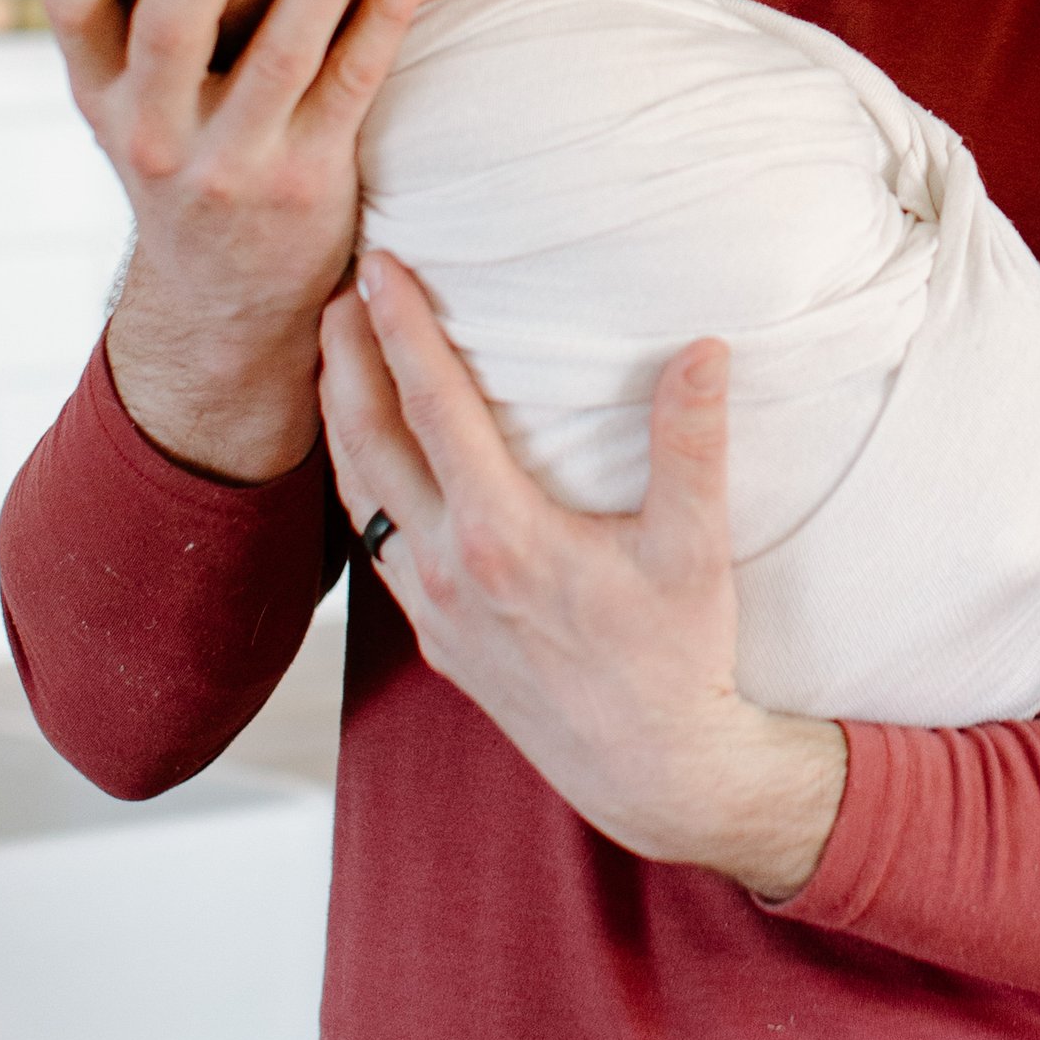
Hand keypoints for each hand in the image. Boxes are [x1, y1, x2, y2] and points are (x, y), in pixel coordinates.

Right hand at [46, 0, 434, 482]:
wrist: (228, 299)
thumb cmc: (187, 160)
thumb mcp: (135, 107)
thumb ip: (139, 23)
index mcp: (100, 99)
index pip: (73, 9)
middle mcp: (152, 133)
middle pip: (172, 24)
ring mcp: (229, 163)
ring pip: (278, 54)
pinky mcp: (305, 180)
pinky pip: (351, 82)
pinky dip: (383, 14)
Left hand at [319, 253, 846, 897]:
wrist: (651, 773)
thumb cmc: (678, 661)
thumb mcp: (696, 551)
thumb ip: (692, 445)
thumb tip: (705, 348)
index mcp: (502, 538)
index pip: (433, 408)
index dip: (403, 330)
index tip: (379, 266)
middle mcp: (449, 570)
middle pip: (368, 442)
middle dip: (345, 359)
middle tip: (336, 287)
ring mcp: (434, 608)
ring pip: (357, 494)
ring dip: (340, 417)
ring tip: (335, 355)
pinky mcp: (436, 638)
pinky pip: (375, 542)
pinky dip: (357, 482)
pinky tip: (365, 458)